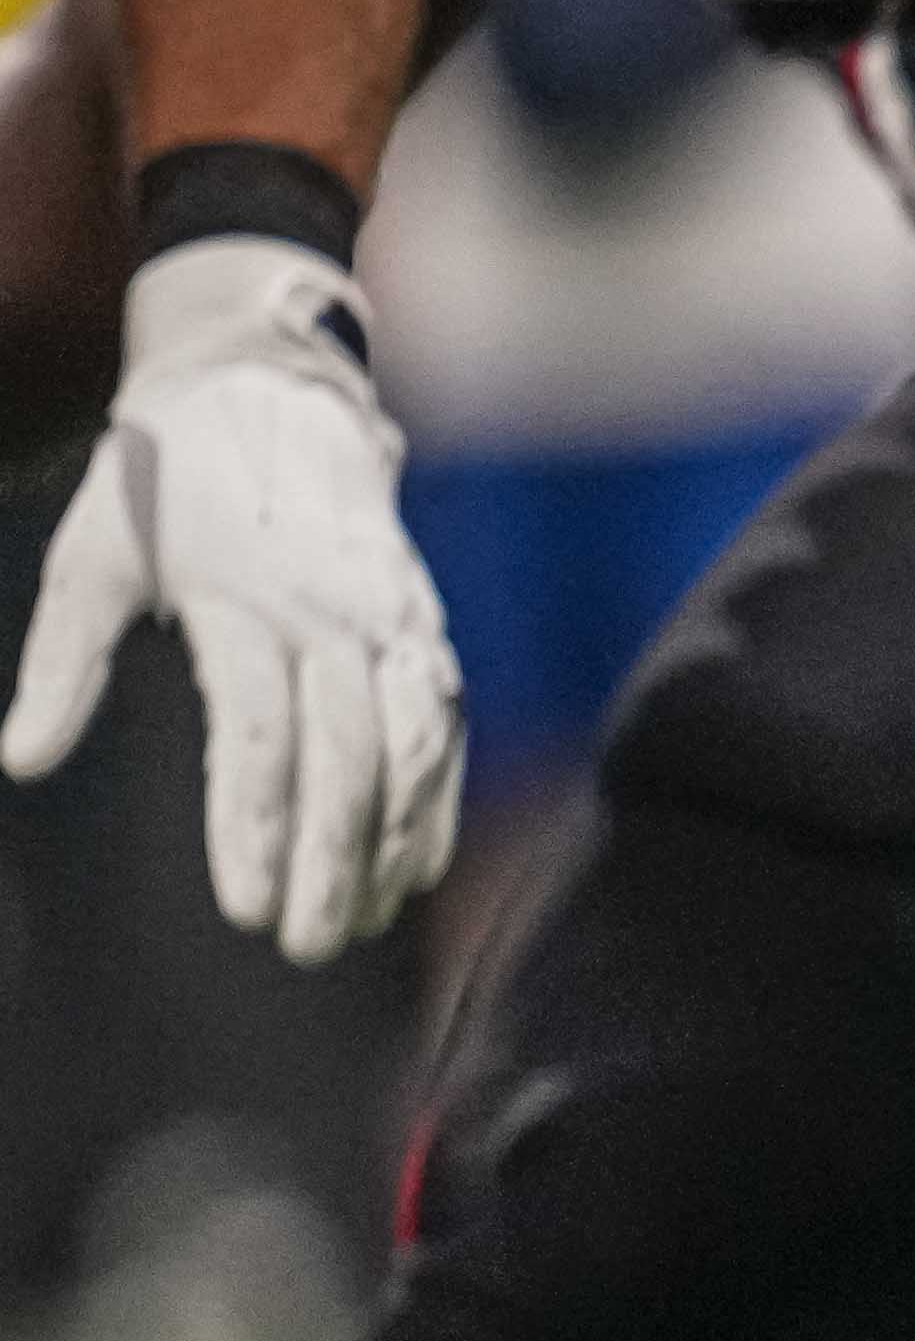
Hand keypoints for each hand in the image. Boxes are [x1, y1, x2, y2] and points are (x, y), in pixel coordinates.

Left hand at [4, 241, 464, 965]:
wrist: (271, 396)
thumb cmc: (165, 485)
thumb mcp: (90, 556)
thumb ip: (61, 663)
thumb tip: (21, 759)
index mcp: (244, 603)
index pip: (258, 738)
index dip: (255, 828)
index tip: (245, 907)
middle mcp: (332, 619)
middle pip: (347, 761)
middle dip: (331, 861)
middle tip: (304, 944)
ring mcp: (392, 625)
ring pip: (412, 753)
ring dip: (391, 845)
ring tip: (361, 920)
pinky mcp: (425, 630)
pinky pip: (445, 730)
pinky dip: (438, 803)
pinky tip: (415, 865)